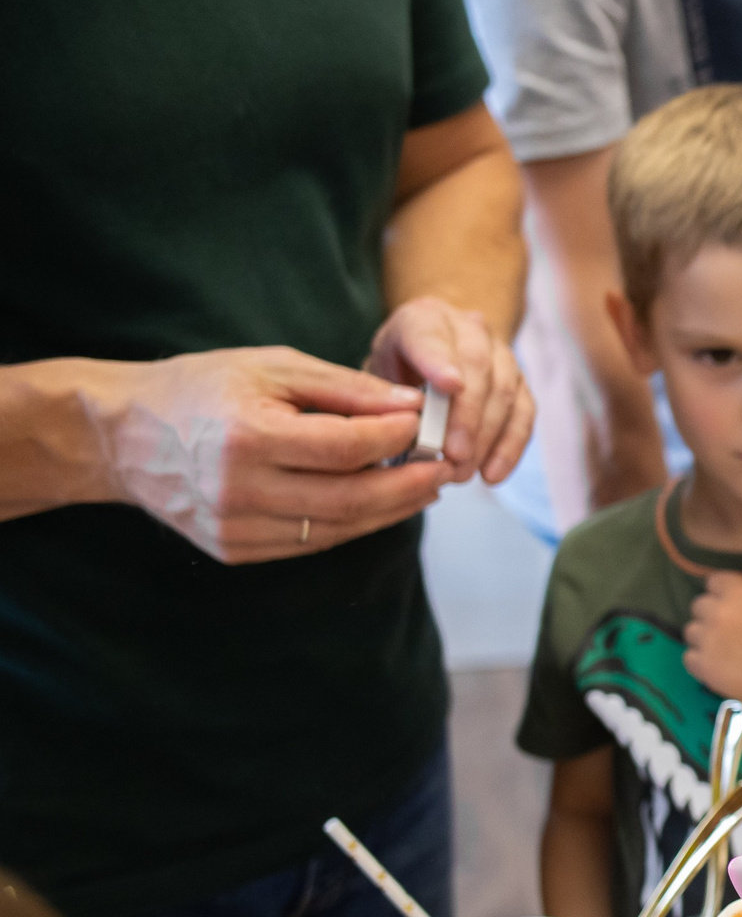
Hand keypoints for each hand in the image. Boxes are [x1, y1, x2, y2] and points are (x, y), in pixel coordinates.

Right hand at [98, 346, 446, 562]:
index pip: (348, 448)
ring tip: (421, 486)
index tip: (425, 423)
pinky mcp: (234, 550)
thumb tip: (413, 404)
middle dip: (409, 486)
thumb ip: (345, 388)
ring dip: (389, 510)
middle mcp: (241, 490)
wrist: (123, 435)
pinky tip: (376, 503)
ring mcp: (236, 527)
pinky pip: (311, 543)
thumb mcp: (271, 367)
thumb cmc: (202, 388)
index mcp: (249, 437)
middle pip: (352, 500)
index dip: (396, 438)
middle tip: (444, 468)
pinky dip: (351, 524)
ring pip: (337, 529)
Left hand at [368, 294, 534, 482]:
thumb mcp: (374, 378)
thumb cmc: (394, 374)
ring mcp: (501, 354)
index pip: (430, 335)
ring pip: (504, 391)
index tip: (449, 386)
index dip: (440, 360)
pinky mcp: (519, 383)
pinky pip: (524, 413)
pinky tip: (492, 475)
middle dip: (466, 415)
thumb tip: (397, 433)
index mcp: (423, 318)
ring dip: (486, 437)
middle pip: (477, 366)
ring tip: (462, 472)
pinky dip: (510, 447)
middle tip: (453, 455)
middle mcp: (468, 328)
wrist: (429, 358)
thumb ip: (382, 399)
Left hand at [683, 566, 741, 712]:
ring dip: (704, 635)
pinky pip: (688, 657)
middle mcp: (718, 612)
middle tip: (730, 626)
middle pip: (699, 605)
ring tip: (723, 647)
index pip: (713, 581)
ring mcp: (708, 640)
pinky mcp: (704, 666)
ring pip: (691, 630)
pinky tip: (718, 662)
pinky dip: (700, 659)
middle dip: (712, 612)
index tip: (734, 602)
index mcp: (739, 592)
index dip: (723, 590)